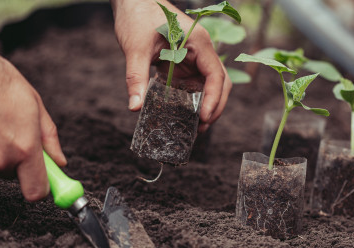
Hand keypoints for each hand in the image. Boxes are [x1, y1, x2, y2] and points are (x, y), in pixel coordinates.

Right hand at [0, 18, 65, 200]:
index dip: (43, 189)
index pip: (36, 192)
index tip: (47, 182)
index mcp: (25, 149)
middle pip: (15, 175)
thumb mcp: (37, 108)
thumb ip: (50, 140)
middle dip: (20, 160)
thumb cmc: (2, 84)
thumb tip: (60, 162)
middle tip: (17, 133)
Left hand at [110, 0, 231, 131]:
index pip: (216, 75)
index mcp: (198, 43)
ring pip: (210, 85)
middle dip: (215, 106)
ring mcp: (194, 57)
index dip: (214, 99)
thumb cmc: (137, 17)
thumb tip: (135, 107)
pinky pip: (194, 84)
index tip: (205, 118)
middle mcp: (201, 51)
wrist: (133, 1)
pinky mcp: (183, 63)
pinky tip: (185, 114)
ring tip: (197, 127)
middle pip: (220, 82)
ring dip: (208, 105)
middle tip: (202, 128)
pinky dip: (194, 100)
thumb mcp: (135, 48)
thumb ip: (135, 77)